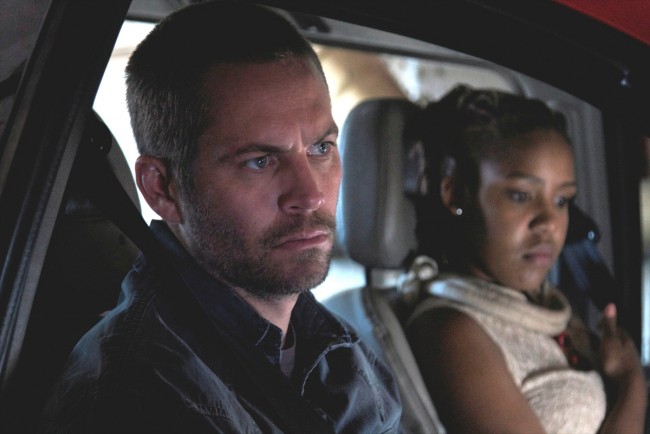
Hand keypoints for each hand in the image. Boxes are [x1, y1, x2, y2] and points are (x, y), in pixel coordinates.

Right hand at [596, 303, 646, 433]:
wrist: (630, 385)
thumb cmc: (617, 360)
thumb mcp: (609, 340)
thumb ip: (609, 325)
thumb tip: (611, 304)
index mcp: (626, 340)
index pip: (618, 329)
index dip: (607, 326)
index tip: (595, 326)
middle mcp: (631, 349)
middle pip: (620, 340)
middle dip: (611, 338)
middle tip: (598, 339)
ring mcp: (632, 362)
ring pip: (622, 352)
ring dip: (613, 351)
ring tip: (602, 352)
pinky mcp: (630, 373)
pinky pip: (621, 363)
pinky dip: (615, 361)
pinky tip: (610, 365)